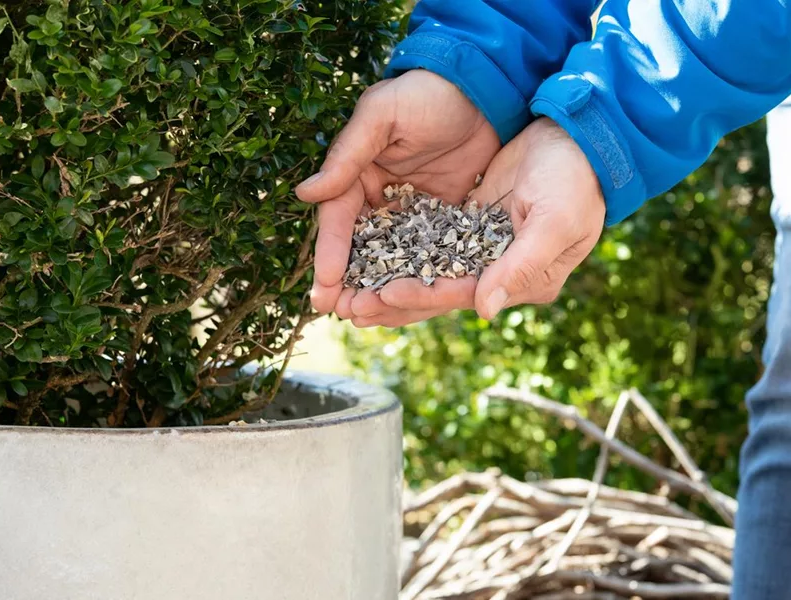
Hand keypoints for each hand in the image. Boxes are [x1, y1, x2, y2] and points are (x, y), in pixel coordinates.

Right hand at [295, 70, 500, 314]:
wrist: (485, 88)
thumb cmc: (427, 93)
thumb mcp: (382, 115)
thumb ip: (348, 155)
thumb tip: (305, 193)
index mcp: (358, 173)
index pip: (338, 220)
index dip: (330, 254)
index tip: (324, 288)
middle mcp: (380, 197)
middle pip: (360, 247)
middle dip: (348, 282)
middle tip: (342, 313)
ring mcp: (412, 211)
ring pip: (391, 258)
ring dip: (379, 288)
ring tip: (369, 319)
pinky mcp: (445, 219)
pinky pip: (429, 254)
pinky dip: (419, 279)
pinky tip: (413, 306)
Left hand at [349, 117, 605, 326]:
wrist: (577, 139)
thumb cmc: (575, 180)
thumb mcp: (554, 221)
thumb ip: (519, 266)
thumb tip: (484, 311)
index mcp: (526, 282)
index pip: (464, 294)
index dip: (423, 296)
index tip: (382, 295)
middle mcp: (502, 275)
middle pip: (440, 292)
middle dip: (394, 301)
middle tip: (349, 310)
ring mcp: (484, 252)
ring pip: (429, 273)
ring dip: (389, 282)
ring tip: (347, 295)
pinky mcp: (469, 227)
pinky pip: (428, 245)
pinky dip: (399, 252)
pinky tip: (366, 256)